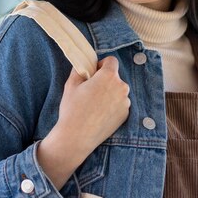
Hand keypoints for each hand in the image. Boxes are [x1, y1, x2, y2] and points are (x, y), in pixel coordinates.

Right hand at [37, 56, 129, 188]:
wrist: (77, 136)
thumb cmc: (72, 109)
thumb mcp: (71, 84)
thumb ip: (80, 70)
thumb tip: (84, 65)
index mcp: (109, 76)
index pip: (111, 61)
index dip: (101, 65)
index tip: (93, 74)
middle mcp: (122, 87)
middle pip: (115, 77)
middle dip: (105, 80)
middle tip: (90, 91)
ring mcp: (126, 102)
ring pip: (118, 91)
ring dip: (109, 93)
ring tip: (94, 105)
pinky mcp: (126, 115)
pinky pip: (120, 104)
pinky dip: (112, 106)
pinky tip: (99, 114)